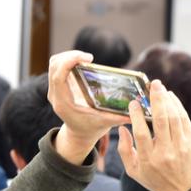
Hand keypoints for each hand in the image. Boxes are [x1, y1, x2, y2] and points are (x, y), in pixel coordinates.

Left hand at [48, 50, 129, 164]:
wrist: (78, 135)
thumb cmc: (91, 128)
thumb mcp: (106, 123)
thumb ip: (120, 117)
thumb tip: (136, 111)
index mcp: (64, 103)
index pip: (58, 76)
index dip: (70, 61)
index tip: (89, 58)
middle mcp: (55, 95)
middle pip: (55, 65)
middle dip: (71, 55)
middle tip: (89, 57)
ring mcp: (54, 89)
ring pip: (54, 63)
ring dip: (69, 55)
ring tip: (86, 58)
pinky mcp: (57, 85)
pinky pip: (57, 66)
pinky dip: (68, 59)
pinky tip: (82, 61)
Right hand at [118, 80, 190, 190]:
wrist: (185, 190)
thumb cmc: (156, 179)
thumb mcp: (134, 171)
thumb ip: (124, 150)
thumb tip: (122, 128)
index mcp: (148, 159)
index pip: (141, 133)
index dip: (137, 116)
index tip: (133, 103)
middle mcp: (166, 152)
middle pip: (161, 121)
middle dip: (157, 100)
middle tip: (153, 85)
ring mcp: (181, 147)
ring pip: (174, 118)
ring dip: (168, 100)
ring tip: (161, 88)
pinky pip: (185, 120)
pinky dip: (178, 106)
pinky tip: (171, 98)